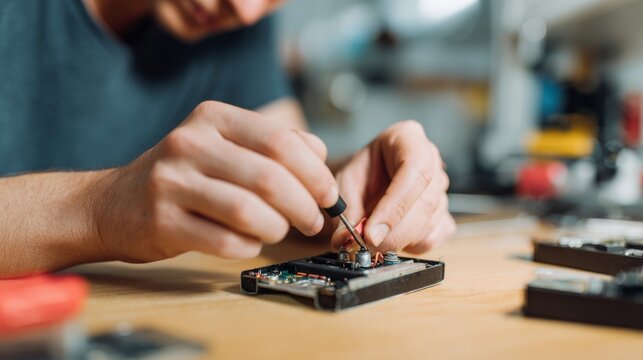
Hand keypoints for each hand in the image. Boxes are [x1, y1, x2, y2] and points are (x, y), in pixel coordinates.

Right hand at [95, 101, 337, 261]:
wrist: (114, 203)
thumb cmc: (183, 175)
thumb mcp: (223, 144)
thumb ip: (272, 144)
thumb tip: (320, 155)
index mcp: (212, 118)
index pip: (280, 141)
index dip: (315, 172)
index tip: (328, 194)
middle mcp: (189, 144)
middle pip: (270, 178)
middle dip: (304, 206)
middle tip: (313, 221)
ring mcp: (171, 183)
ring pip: (250, 212)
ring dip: (278, 228)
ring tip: (280, 231)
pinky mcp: (162, 222)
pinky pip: (226, 241)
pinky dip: (249, 247)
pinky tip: (249, 242)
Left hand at [330, 120, 455, 252]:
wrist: (368, 176)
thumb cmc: (361, 172)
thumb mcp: (346, 183)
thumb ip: (347, 211)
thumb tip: (345, 240)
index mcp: (408, 138)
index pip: (415, 171)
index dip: (395, 207)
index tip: (371, 233)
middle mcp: (432, 159)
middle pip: (426, 202)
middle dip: (394, 232)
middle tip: (367, 245)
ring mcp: (442, 187)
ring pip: (430, 224)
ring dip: (399, 240)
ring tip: (373, 236)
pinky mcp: (444, 214)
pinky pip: (434, 237)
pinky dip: (410, 245)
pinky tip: (393, 234)